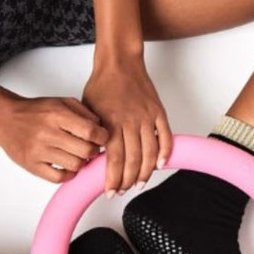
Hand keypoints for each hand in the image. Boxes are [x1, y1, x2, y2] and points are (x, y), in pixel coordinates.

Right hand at [0, 93, 108, 182]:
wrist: (5, 118)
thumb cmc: (36, 112)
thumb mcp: (61, 102)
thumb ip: (84, 113)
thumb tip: (102, 129)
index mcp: (57, 115)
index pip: (90, 131)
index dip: (102, 137)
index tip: (102, 138)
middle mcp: (48, 133)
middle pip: (86, 151)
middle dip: (93, 151)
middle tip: (89, 148)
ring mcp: (39, 151)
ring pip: (75, 166)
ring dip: (81, 162)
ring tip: (77, 155)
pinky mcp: (32, 165)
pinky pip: (59, 178)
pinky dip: (67, 174)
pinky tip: (66, 166)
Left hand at [81, 56, 171, 195]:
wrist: (120, 63)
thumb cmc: (102, 85)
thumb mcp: (88, 111)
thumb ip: (93, 134)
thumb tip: (94, 157)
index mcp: (111, 124)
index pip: (114, 160)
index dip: (113, 179)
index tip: (110, 191)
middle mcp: (130, 122)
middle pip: (133, 161)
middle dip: (128, 181)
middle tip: (124, 191)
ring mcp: (146, 118)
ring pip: (150, 153)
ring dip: (146, 172)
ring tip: (140, 184)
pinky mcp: (158, 113)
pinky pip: (165, 136)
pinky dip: (165, 152)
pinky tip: (161, 164)